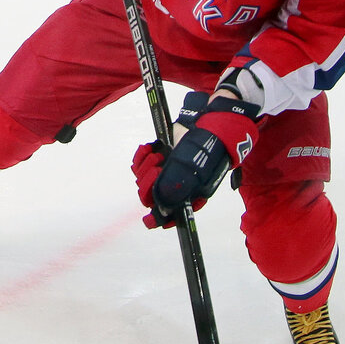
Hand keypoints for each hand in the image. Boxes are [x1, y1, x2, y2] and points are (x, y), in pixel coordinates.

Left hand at [131, 92, 259, 227]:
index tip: (149, 221)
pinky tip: (150, 148)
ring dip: (147, 166)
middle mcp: (175, 186)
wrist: (205, 123)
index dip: (159, 218)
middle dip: (149, 183)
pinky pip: (139, 164)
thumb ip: (177, 187)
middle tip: (157, 169)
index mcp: (188, 194)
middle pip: (151, 196)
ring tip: (159, 155)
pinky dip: (142, 156)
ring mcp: (165, 171)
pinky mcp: (157, 157)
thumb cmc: (205, 148)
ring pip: (143, 179)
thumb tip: (162, 207)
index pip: (170, 213)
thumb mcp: (194, 169)